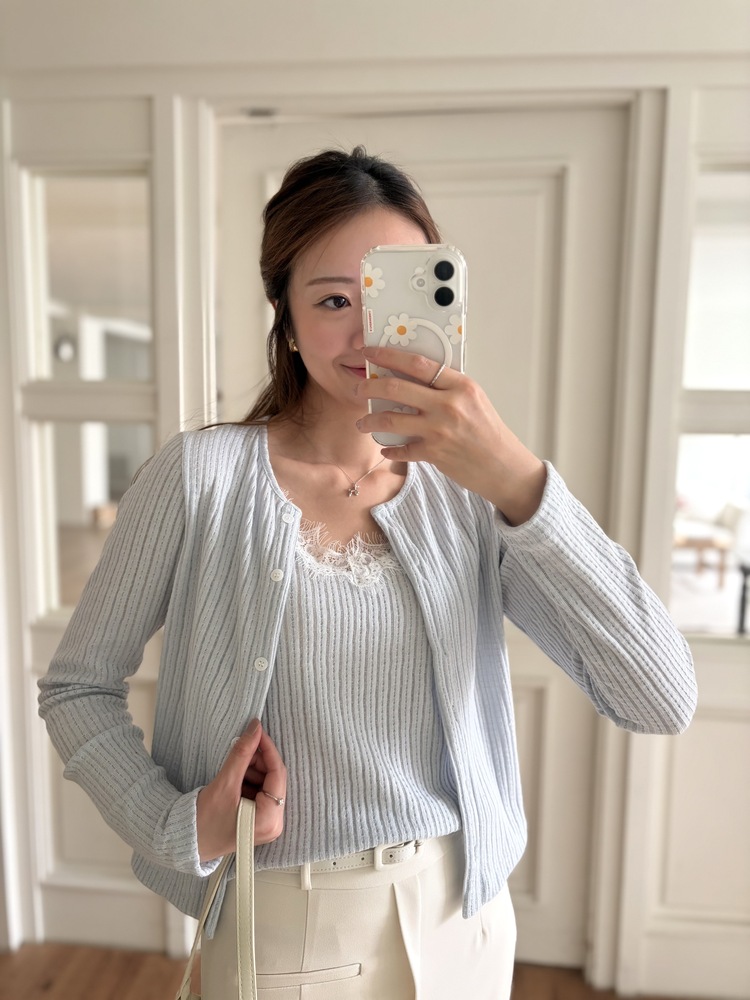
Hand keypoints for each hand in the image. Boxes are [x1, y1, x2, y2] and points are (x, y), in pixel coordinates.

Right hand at [196, 719, 286, 861]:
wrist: (187, 841)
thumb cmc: (204, 820)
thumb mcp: (225, 783)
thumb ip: (243, 753)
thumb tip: (255, 728)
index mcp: (270, 818)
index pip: (278, 774)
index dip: (268, 749)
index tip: (258, 732)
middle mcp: (274, 823)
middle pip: (274, 778)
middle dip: (258, 761)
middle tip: (242, 749)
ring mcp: (268, 823)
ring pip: (266, 783)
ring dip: (252, 770)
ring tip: (234, 767)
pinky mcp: (259, 821)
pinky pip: (260, 792)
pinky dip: (249, 780)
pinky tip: (235, 778)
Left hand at [356, 346, 546, 525]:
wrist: (503, 466)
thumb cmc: (488, 431)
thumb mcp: (474, 399)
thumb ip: (447, 386)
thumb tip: (413, 375)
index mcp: (460, 385)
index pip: (417, 363)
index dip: (388, 355)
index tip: (370, 353)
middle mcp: (448, 405)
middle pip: (396, 387)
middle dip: (369, 386)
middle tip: (359, 389)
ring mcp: (439, 429)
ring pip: (391, 418)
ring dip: (370, 420)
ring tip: (362, 423)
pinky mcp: (434, 453)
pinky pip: (401, 449)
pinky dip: (390, 450)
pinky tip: (386, 449)